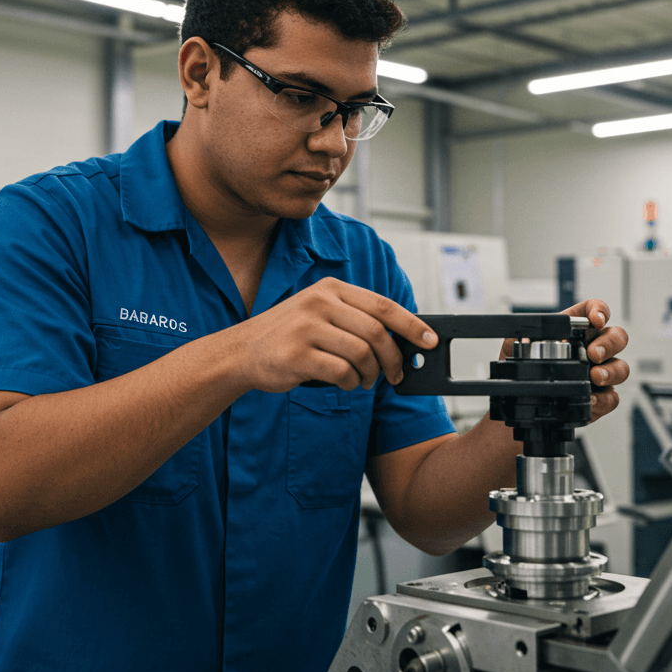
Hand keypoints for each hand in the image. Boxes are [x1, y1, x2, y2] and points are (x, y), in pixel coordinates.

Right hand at [230, 277, 436, 392]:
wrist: (240, 351)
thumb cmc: (288, 335)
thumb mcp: (319, 313)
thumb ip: (355, 319)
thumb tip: (402, 339)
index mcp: (331, 289)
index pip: (382, 305)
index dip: (412, 324)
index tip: (431, 340)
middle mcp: (319, 303)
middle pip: (376, 332)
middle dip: (393, 359)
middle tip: (395, 375)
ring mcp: (306, 328)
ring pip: (362, 354)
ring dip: (370, 374)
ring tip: (364, 380)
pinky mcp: (296, 355)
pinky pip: (341, 372)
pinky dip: (350, 383)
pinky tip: (345, 383)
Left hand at [498, 299, 629, 421]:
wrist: (523, 400)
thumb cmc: (525, 369)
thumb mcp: (515, 348)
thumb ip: (521, 338)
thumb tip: (526, 339)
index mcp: (575, 331)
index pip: (594, 311)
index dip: (600, 311)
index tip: (596, 319)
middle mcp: (593, 349)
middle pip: (617, 337)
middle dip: (609, 343)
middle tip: (593, 353)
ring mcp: (599, 373)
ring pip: (621, 367)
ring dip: (611, 371)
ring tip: (595, 376)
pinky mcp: (600, 397)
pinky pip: (612, 397)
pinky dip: (603, 398)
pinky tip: (590, 399)